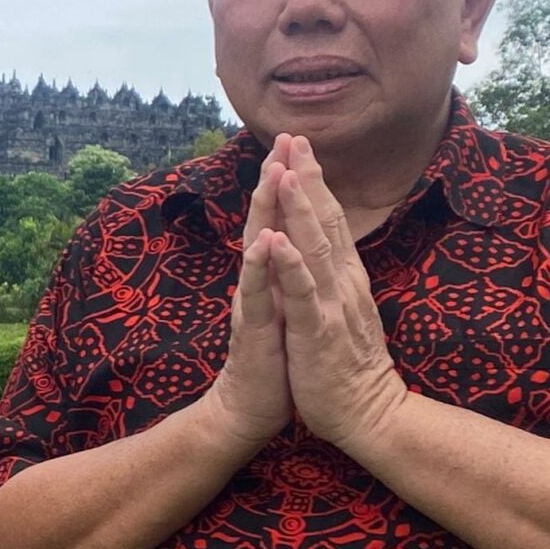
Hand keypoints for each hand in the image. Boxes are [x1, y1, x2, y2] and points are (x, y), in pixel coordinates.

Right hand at [193, 149, 293, 457]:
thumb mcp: (288, 308)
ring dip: (264, 210)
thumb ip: (288, 273)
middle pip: (265, 221)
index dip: (289, 183)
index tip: (298, 144)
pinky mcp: (254, 330)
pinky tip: (262, 242)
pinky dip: (259, 267)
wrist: (250, 409)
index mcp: (273, 276)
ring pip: (257, 249)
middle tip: (282, 139)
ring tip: (272, 173)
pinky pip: (256, 294)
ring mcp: (254, 303)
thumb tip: (297, 240)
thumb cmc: (276, 360)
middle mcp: (259, 282)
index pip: (281, 220)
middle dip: (274, 179)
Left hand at [264, 137, 410, 449]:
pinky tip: (279, 241)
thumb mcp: (344, 311)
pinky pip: (304, 293)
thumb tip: (329, 250)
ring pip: (316, 248)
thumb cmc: (348, 365)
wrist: (367, 413)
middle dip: (309, 179)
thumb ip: (336, 278)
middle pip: (327, 221)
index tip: (302, 149)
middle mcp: (343, 283)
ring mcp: (332, 304)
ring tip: (285, 172)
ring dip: (301, 209)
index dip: (316, 184)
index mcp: (345, 278)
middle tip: (296, 138)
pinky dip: (291, 265)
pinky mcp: (319, 331)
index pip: (331, 221)